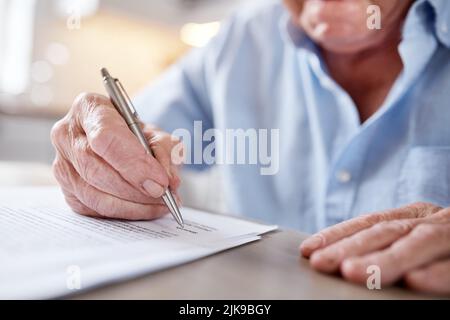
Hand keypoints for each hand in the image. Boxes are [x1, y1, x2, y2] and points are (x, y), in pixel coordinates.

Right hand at [51, 93, 182, 219]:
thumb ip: (166, 152)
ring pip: (93, 193)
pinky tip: (145, 208)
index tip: (159, 180)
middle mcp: (67, 134)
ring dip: (132, 204)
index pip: (105, 137)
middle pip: (96, 168)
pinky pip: (93, 209)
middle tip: (163, 194)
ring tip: (160, 203)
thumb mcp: (158, 134)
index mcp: (89, 108)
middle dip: (134, 187)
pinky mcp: (66, 190)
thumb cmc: (137, 136)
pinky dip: (124, 212)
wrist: (121, 144)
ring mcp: (62, 164)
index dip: (134, 162)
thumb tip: (168, 180)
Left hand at [300, 202, 449, 294]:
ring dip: (387, 260)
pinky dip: (441, 275)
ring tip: (355, 273)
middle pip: (387, 232)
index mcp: (415, 216)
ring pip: (420, 244)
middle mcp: (433, 221)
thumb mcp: (417, 234)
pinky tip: (417, 283)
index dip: (338, 234)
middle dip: (351, 248)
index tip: (309, 249)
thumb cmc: (447, 241)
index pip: (370, 222)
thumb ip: (389, 241)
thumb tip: (339, 256)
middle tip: (322, 263)